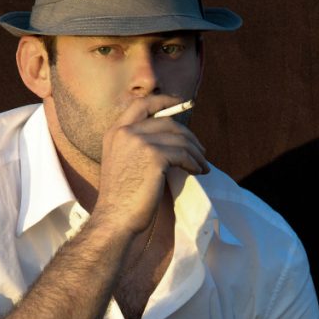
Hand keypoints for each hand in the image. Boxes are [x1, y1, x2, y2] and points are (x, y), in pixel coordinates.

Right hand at [93, 95, 208, 233]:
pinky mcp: (154, 156)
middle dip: (188, 134)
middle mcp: (125, 132)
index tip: (181, 102)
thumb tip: (170, 137)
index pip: (142, 104)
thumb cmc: (121, 198)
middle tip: (200, 150)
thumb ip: (137, 145)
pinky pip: (183, 154)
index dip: (163, 100)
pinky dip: (194, 162)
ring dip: (195, 152)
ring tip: (202, 165)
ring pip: (179, 138)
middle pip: (167, 121)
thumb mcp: (123, 162)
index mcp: (115, 132)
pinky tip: (198, 171)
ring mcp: (139, 142)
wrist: (116, 219)